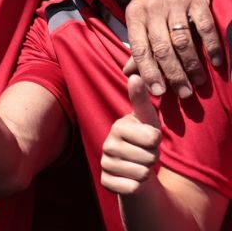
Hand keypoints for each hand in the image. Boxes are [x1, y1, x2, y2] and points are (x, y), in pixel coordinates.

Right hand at [100, 75, 161, 195]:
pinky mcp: (106, 181)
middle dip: (153, 158)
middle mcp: (108, 144)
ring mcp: (105, 163)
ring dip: (147, 172)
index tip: (150, 139)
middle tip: (145, 154)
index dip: (158, 142)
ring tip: (140, 165)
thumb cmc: (144, 139)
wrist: (136, 166)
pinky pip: (131, 187)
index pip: (153, 138)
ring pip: (141, 174)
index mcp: (118, 127)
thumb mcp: (147, 119)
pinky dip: (138, 186)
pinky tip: (133, 179)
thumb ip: (141, 100)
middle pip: (149, 157)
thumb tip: (134, 76)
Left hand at [125, 0, 219, 98]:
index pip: (139, 48)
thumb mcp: (140, 15)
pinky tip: (217, 63)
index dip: (147, 71)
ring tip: (198, 82)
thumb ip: (137, 44)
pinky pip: (205, 26)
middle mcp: (152, 9)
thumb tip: (127, 72)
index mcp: (135, 15)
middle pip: (162, 48)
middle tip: (184, 94)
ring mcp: (175, 3)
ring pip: (183, 40)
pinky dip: (212, 46)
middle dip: (173, 74)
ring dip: (192, 65)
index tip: (157, 92)